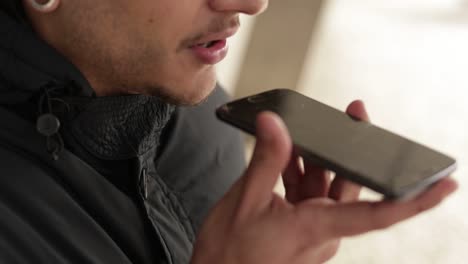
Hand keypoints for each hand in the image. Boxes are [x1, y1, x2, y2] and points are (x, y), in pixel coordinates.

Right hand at [191, 101, 456, 263]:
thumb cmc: (231, 254)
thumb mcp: (246, 201)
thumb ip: (266, 160)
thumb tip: (274, 123)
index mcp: (316, 227)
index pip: (377, 214)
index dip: (415, 201)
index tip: (446, 185)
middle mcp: (323, 230)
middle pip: (349, 185)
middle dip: (351, 149)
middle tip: (354, 113)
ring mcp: (312, 229)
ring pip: (326, 186)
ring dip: (314, 159)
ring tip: (298, 134)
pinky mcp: (300, 227)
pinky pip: (308, 194)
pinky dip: (299, 173)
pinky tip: (285, 155)